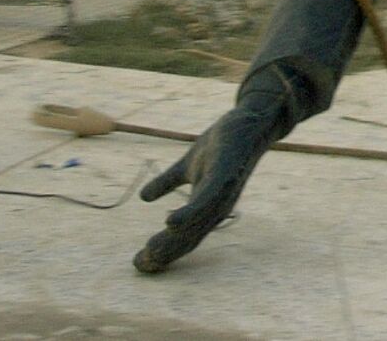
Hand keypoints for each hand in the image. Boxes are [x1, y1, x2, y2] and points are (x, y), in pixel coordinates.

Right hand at [133, 104, 270, 273]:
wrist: (249, 122)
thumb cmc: (221, 147)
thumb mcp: (187, 166)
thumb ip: (167, 182)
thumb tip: (144, 198)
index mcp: (206, 210)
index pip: (182, 238)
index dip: (161, 252)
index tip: (137, 263)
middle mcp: (215, 209)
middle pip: (187, 239)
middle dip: (162, 254)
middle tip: (137, 264)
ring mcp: (222, 194)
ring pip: (195, 225)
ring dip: (171, 240)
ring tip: (149, 252)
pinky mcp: (225, 177)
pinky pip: (207, 200)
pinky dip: (189, 214)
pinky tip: (170, 222)